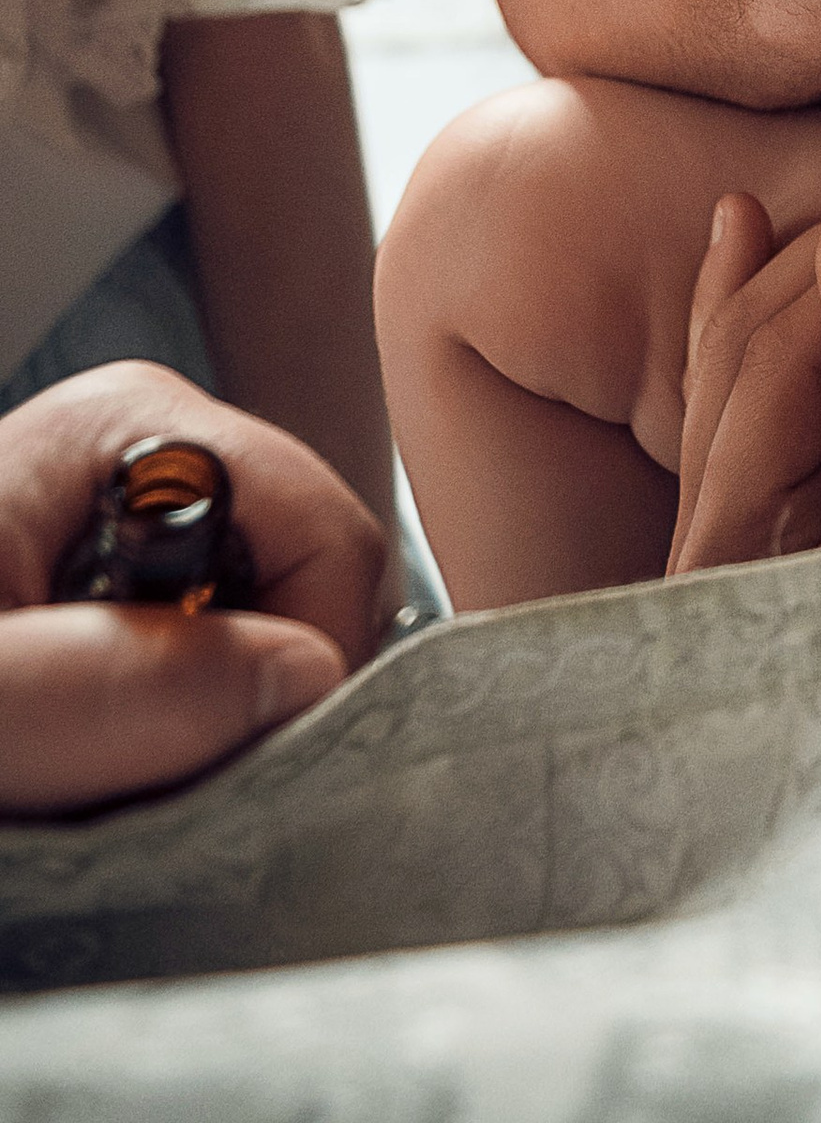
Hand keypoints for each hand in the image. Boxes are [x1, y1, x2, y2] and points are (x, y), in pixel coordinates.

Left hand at [0, 362, 389, 816]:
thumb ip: (121, 686)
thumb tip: (312, 677)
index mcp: (140, 421)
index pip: (333, 535)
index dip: (314, 664)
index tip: (237, 770)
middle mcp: (163, 448)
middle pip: (315, 585)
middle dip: (262, 699)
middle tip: (147, 784)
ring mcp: (151, 512)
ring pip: (273, 633)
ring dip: (217, 729)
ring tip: (103, 780)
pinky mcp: (134, 579)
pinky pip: (218, 662)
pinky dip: (183, 736)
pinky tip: (100, 768)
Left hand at [668, 176, 820, 570]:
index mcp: (752, 546)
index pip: (781, 357)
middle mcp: (711, 546)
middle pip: (744, 348)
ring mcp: (726, 538)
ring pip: (733, 361)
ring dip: (806, 267)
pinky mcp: (757, 527)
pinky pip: (734, 395)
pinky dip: (745, 304)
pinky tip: (742, 226)